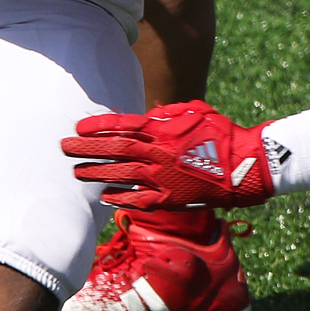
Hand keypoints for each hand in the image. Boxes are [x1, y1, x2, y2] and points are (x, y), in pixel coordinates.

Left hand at [62, 100, 277, 208]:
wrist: (244, 166)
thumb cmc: (221, 133)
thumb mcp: (194, 111)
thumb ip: (166, 114)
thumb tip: (146, 115)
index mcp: (164, 130)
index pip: (122, 126)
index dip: (98, 127)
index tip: (78, 128)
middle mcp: (159, 153)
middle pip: (115, 150)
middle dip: (87, 149)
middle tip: (64, 148)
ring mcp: (164, 178)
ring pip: (121, 175)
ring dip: (96, 173)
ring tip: (76, 171)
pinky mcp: (171, 198)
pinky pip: (139, 199)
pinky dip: (120, 197)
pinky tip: (104, 195)